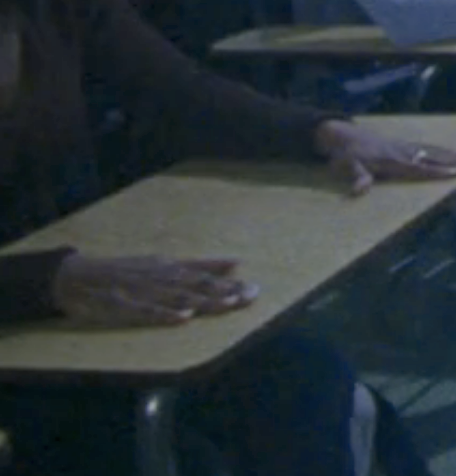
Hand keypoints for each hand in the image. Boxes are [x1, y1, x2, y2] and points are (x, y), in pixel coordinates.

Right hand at [50, 254, 256, 326]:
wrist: (76, 276)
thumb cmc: (126, 271)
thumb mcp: (163, 263)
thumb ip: (199, 265)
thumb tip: (235, 261)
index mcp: (171, 268)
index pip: (205, 275)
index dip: (230, 282)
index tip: (254, 288)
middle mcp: (161, 277)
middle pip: (197, 286)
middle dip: (226, 291)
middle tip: (251, 296)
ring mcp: (142, 291)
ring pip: (178, 298)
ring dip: (204, 302)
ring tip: (228, 304)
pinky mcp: (123, 306)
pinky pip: (147, 312)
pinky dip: (165, 315)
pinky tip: (183, 319)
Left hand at [313, 120, 455, 195]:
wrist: (342, 135)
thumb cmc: (346, 155)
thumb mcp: (347, 167)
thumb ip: (357, 177)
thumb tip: (361, 190)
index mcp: (391, 160)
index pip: (417, 166)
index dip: (436, 170)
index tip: (454, 172)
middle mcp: (402, 152)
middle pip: (431, 157)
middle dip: (453, 161)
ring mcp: (405, 146)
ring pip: (432, 150)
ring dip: (452, 155)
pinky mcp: (405, 144)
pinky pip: (427, 147)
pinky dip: (443, 150)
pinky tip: (454, 153)